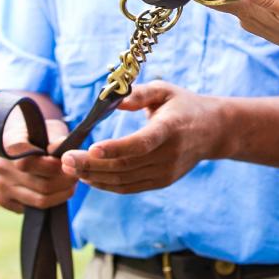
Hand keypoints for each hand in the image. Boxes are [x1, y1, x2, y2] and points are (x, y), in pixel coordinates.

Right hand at [0, 117, 77, 213]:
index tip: (68, 163)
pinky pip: (32, 208)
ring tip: (70, 183)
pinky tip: (54, 190)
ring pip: (39, 200)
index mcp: (10, 145)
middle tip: (77, 176)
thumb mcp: (51, 129)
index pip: (28, 163)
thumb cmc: (42, 133)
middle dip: (64, 182)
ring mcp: (1, 184)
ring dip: (61, 194)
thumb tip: (61, 150)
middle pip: (40, 185)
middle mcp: (2, 166)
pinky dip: (49, 202)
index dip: (52, 166)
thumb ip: (57, 140)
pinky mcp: (3, 199)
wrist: (24, 139)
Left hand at [60, 81, 225, 193]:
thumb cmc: (183, 105)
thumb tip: (115, 100)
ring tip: (69, 168)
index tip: (92, 147)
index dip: (117, 147)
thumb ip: (140, 93)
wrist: (212, 131)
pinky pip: (129, 187)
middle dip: (91, 164)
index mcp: (170, 128)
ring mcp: (165, 172)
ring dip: (94, 176)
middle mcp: (168, 154)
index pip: (142, 142)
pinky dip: (106, 185)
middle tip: (65, 159)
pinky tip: (88, 177)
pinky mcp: (161, 182)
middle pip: (125, 164)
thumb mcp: (165, 90)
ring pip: (124, 180)